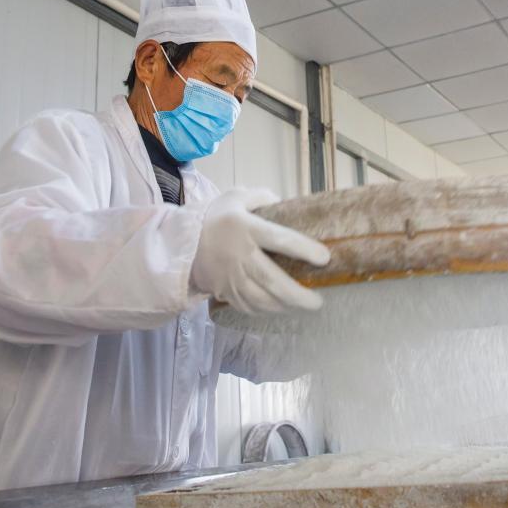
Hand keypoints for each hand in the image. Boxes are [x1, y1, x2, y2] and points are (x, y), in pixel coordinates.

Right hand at [191, 188, 329, 313]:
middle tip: (318, 301)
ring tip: (303, 306)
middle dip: (298, 294)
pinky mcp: (224, 291)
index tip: (325, 258)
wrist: (182, 242)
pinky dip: (266, 310)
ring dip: (285, 306)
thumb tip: (285, 205)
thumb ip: (262, 198)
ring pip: (261, 299)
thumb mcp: (237, 197)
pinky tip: (280, 308)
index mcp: (245, 228)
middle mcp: (239, 254)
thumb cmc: (217, 218)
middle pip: (272, 280)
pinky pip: (248, 306)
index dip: (304, 249)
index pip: (280, 239)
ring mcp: (230, 276)